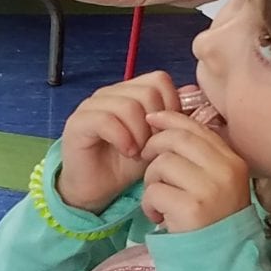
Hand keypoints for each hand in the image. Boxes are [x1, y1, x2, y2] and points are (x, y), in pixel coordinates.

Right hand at [56, 70, 180, 212]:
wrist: (97, 190)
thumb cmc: (125, 166)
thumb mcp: (157, 142)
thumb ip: (172, 120)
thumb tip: (192, 94)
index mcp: (129, 92)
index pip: (159, 80)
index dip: (170, 106)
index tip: (166, 133)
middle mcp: (110, 93)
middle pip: (147, 92)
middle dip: (156, 124)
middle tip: (151, 147)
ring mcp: (92, 105)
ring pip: (129, 105)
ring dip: (140, 134)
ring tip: (138, 153)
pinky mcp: (78, 122)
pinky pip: (106, 119)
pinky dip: (123, 138)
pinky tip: (127, 152)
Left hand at [141, 111, 251, 232]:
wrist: (221, 261)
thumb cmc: (214, 220)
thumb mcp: (217, 183)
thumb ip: (199, 156)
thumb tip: (166, 124)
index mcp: (232, 161)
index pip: (196, 128)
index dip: (170, 119)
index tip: (151, 119)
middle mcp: (225, 171)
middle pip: (176, 140)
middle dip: (154, 147)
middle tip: (147, 164)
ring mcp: (209, 189)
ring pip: (162, 164)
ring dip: (151, 182)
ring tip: (158, 201)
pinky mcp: (190, 209)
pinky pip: (154, 192)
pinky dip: (149, 205)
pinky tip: (158, 217)